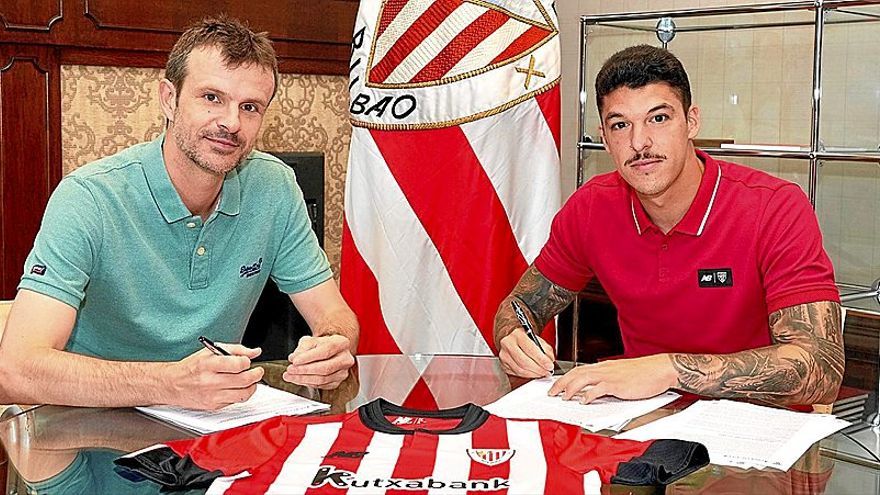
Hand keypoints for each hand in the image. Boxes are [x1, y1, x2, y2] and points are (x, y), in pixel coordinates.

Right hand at [166, 343, 263, 409]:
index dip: (247, 362)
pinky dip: (240, 394)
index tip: (248, 361)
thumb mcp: (210, 351)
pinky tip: (237, 388)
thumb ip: (236, 350)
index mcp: (208, 365)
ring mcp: (212, 396)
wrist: (172, 384)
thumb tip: (255, 352)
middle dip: (256, 375)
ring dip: (252, 387)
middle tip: (257, 371)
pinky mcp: (213, 406)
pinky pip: (235, 402)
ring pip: (242, 395)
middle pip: (244, 381)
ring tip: (250, 381)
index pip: (237, 365)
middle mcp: (210, 381)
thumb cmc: (191, 367)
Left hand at [284, 334, 353, 388]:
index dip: (309, 357)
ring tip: (290, 376)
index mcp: (341, 343)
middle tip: (290, 370)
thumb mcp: (310, 340)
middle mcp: (345, 359)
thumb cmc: (321, 345)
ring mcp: (343, 372)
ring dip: (303, 379)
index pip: (325, 351)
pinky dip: (308, 383)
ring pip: (322, 379)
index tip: (295, 361)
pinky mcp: (337, 382)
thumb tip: (294, 358)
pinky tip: (298, 380)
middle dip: (304, 370)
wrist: (329, 352)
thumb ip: (302, 348)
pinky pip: (321, 386)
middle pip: (325, 368)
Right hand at [498, 328, 554, 377]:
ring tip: (542, 373)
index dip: (541, 360)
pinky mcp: (503, 364)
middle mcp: (508, 344)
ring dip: (534, 374)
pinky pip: (516, 373)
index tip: (549, 365)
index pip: (530, 349)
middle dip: (538, 369)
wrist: (510, 336)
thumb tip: (550, 361)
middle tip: (547, 371)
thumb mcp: (537, 338)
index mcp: (518, 335)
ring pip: (520, 370)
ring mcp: (504, 355)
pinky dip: (527, 375)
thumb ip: (545, 349)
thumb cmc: (525, 337)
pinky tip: (533, 373)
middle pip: (524, 362)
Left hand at [548, 354, 676, 402]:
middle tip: (552, 392)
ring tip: (563, 397)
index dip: (566, 377)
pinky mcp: (618, 384)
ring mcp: (610, 376)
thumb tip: (597, 390)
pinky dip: (589, 395)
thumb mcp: (622, 374)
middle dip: (561, 383)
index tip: (558, 385)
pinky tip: (583, 401)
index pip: (579, 369)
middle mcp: (605, 369)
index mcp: (605, 367)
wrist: (661, 369)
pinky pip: (599, 389)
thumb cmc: (646, 373)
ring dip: (570, 388)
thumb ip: (609, 380)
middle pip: (576, 373)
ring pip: (583, 379)